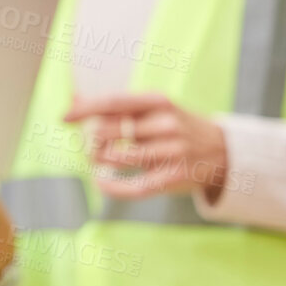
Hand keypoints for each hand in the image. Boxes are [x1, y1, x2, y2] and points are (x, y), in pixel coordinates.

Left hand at [65, 91, 228, 201]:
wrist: (223, 152)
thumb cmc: (176, 127)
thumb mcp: (153, 109)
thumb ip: (117, 106)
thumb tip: (74, 98)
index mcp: (158, 102)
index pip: (114, 103)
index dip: (85, 110)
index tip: (63, 118)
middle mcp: (166, 124)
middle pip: (110, 132)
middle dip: (92, 142)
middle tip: (91, 148)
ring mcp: (173, 152)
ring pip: (117, 158)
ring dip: (99, 161)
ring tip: (99, 161)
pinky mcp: (175, 178)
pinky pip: (133, 186)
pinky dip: (111, 187)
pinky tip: (102, 183)